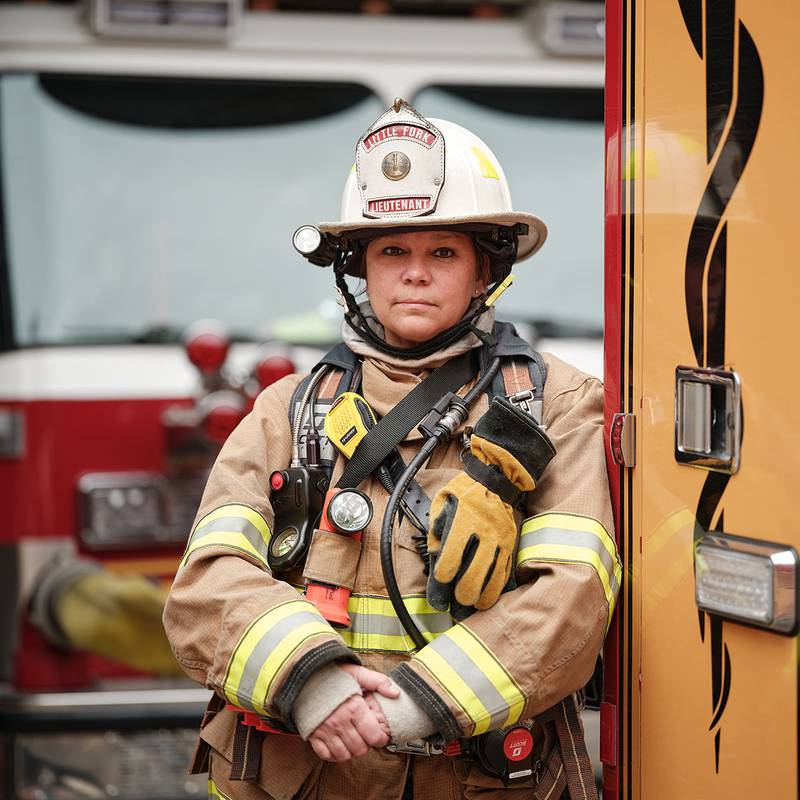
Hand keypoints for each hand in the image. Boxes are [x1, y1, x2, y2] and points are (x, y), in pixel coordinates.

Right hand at [308, 665, 398, 761]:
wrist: (304, 674)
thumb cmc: (332, 674)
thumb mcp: (357, 672)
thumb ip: (378, 682)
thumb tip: (396, 693)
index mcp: (354, 707)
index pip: (374, 736)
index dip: (380, 738)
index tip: (380, 735)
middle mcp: (339, 722)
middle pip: (360, 749)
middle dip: (366, 745)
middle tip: (365, 736)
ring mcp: (325, 730)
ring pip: (344, 755)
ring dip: (351, 751)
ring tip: (353, 740)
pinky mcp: (313, 735)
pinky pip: (326, 756)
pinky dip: (334, 754)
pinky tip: (338, 744)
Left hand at [426, 396, 554, 612]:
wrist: (496, 477)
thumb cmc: (464, 491)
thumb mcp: (443, 501)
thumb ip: (437, 527)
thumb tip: (435, 554)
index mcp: (465, 519)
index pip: (453, 555)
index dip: (444, 575)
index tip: (440, 585)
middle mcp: (485, 530)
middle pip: (474, 571)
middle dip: (463, 593)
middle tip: (456, 602)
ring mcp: (501, 538)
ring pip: (493, 576)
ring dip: (482, 595)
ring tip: (473, 606)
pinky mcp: (510, 543)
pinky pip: (505, 570)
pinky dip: (497, 587)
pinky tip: (488, 597)